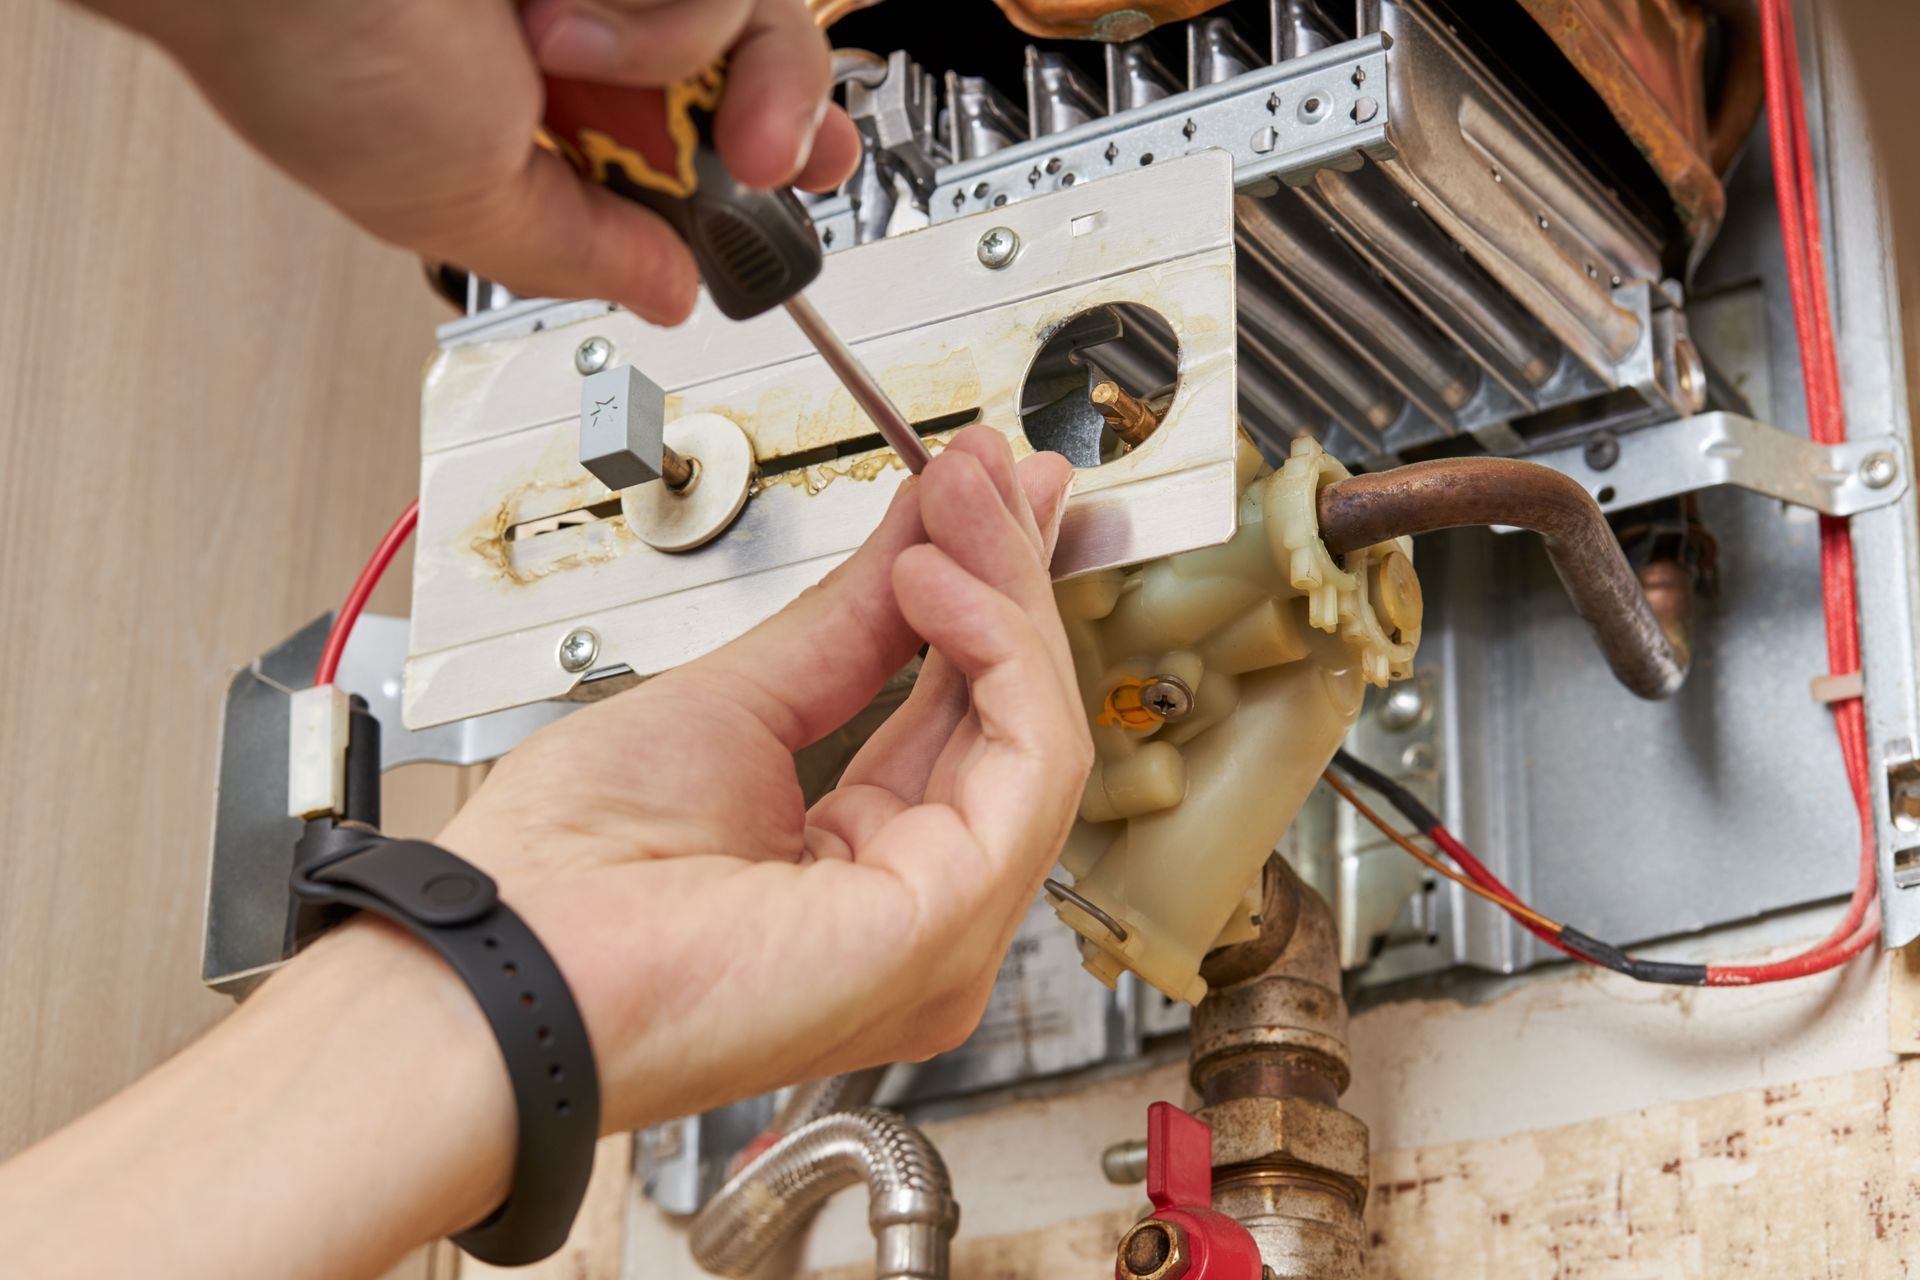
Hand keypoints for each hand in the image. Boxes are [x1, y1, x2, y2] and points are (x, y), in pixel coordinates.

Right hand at [87, 0, 861, 324]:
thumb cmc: (308, 51)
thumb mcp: (458, 203)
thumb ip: (578, 251)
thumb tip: (667, 297)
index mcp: (562, 118)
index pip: (713, 149)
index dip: (771, 173)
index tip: (791, 193)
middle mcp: (600, 30)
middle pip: (772, 76)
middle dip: (784, 126)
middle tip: (757, 157)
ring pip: (755, 16)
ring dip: (676, 53)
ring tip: (569, 54)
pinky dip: (654, 12)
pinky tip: (558, 14)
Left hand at [429, 428, 1090, 1131]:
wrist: (508, 958)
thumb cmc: (571, 874)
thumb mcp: (732, 706)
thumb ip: (847, 626)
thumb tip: (920, 537)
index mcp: (861, 874)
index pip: (961, 721)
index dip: (977, 603)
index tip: (973, 502)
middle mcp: (920, 913)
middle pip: (1011, 723)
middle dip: (1004, 579)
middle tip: (988, 473)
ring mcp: (942, 931)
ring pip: (1038, 733)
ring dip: (1004, 594)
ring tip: (958, 500)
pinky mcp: (946, 921)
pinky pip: (1027, 760)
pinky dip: (996, 650)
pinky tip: (936, 579)